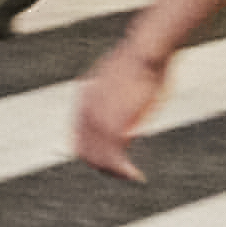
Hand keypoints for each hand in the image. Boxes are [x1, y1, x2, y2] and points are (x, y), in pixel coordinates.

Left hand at [69, 32, 175, 181]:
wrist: (145, 50)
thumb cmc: (142, 58)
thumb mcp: (121, 74)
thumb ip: (116, 91)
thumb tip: (125, 93)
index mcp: (84, 98)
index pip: (80, 136)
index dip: (94, 150)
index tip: (113, 158)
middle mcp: (86, 112)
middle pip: (85, 151)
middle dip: (103, 166)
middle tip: (123, 173)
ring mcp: (97, 121)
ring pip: (98, 159)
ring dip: (114, 172)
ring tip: (131, 176)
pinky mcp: (113, 127)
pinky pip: (114, 158)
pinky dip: (124, 171)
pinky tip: (136, 175)